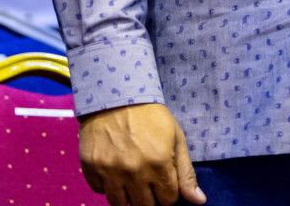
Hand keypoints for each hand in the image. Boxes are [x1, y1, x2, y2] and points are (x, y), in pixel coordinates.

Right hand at [78, 102, 206, 205]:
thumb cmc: (150, 116)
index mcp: (159, 163)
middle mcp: (134, 171)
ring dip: (127, 194)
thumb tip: (199, 201)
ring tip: (129, 177)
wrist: (116, 95)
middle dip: (149, 196)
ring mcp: (110, 170)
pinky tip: (113, 168)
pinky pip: (99, 191)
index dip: (167, 190)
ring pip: (120, 203)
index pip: (168, 200)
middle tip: (146, 177)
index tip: (162, 178)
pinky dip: (106, 184)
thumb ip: (186, 172)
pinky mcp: (91, 167)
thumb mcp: (175, 138)